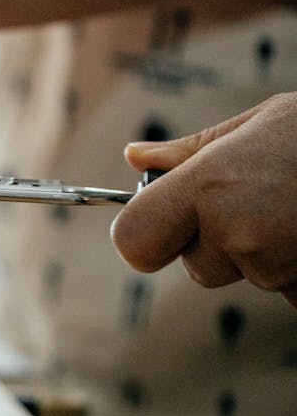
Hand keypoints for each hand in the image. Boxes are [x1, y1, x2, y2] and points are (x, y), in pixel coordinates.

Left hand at [111, 92, 296, 306]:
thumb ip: (191, 152)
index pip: (133, 242)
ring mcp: (275, 265)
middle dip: (215, 244)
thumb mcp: (257, 125)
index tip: (162, 224)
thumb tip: (135, 159)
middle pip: (195, 266)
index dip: (143, 238)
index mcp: (207, 186)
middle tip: (259, 202)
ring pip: (245, 276)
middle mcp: (236, 231)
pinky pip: (287, 290)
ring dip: (265, 252)